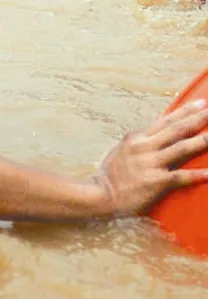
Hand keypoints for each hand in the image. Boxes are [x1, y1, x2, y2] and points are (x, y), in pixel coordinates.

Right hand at [96, 99, 207, 215]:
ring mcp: (150, 163)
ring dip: (202, 141)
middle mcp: (144, 146)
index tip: (201, 104)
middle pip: (176, 129)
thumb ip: (140, 140)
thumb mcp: (123, 149)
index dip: (185, 111)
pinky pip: (180, 176)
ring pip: (181, 148)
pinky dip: (197, 175)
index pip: (166, 120)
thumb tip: (154, 129)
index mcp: (137, 138)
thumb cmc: (111, 174)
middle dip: (197, 118)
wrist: (100, 194)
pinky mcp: (155, 181)